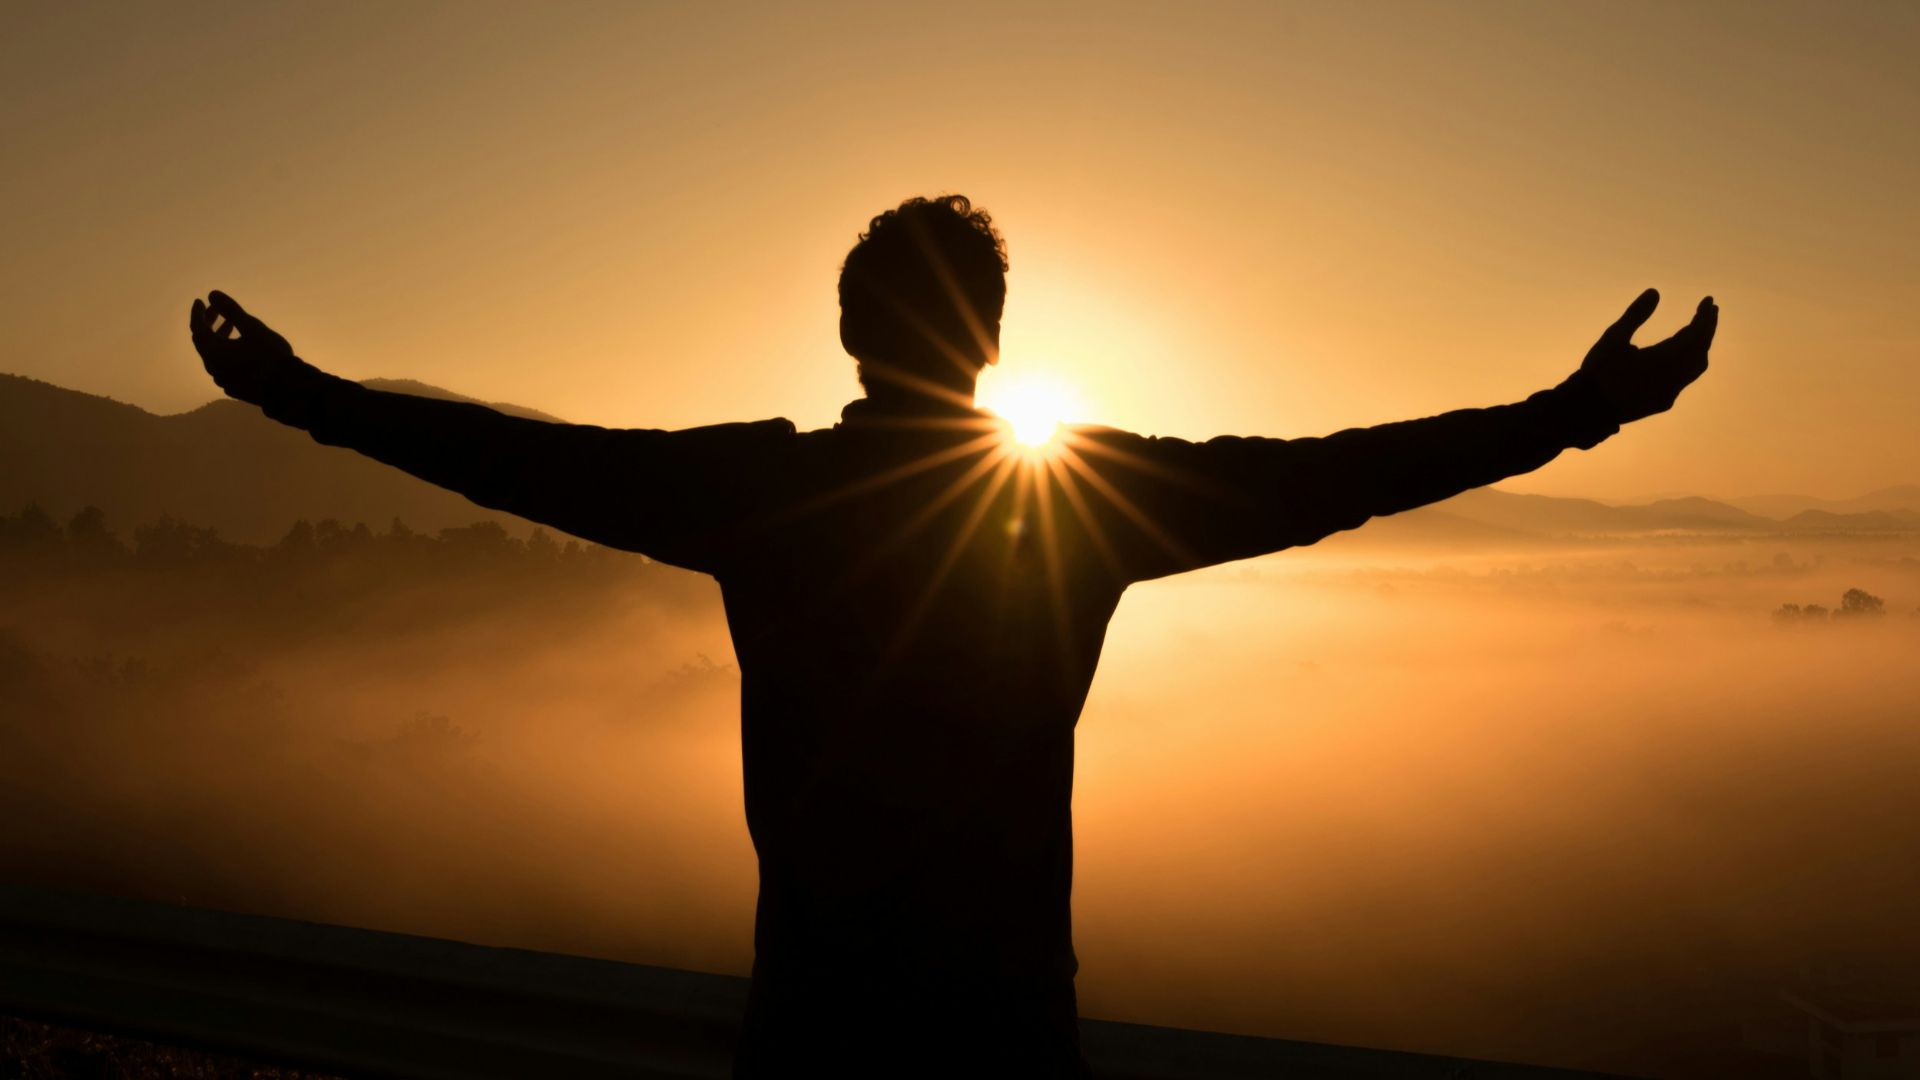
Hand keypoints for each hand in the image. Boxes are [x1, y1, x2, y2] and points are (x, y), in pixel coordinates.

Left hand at [189, 290, 299, 406]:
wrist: (289, 389)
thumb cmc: (271, 356)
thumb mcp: (253, 328)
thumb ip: (231, 310)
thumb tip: (212, 294)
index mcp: (214, 353)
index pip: (197, 328)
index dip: (197, 313)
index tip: (200, 301)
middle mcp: (213, 368)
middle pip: (204, 342)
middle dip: (208, 323)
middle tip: (216, 310)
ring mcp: (223, 380)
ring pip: (214, 355)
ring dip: (219, 338)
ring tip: (231, 325)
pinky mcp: (234, 388)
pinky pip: (223, 366)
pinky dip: (226, 353)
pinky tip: (239, 348)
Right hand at [1577, 288, 1716, 423]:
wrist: (1587, 410)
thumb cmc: (1598, 372)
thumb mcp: (1613, 338)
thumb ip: (1635, 315)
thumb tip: (1655, 292)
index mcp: (1664, 360)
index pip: (1695, 334)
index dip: (1704, 316)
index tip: (1709, 300)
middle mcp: (1673, 377)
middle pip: (1701, 349)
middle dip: (1707, 329)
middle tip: (1709, 311)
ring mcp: (1670, 392)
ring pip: (1696, 367)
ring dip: (1701, 347)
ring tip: (1699, 332)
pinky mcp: (1663, 402)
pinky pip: (1685, 379)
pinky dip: (1689, 362)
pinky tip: (1680, 357)